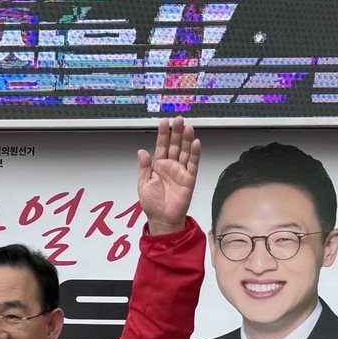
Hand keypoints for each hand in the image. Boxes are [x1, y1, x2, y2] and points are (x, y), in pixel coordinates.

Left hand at [136, 117, 200, 235]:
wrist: (162, 219)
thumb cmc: (152, 204)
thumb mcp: (143, 184)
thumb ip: (144, 168)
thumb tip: (142, 152)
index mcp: (158, 166)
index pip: (161, 145)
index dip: (163, 134)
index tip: (164, 121)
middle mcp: (170, 166)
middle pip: (175, 145)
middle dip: (176, 132)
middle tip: (179, 119)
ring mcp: (180, 171)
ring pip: (184, 151)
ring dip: (186, 139)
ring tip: (188, 127)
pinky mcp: (189, 179)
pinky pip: (192, 164)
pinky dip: (194, 153)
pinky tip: (195, 143)